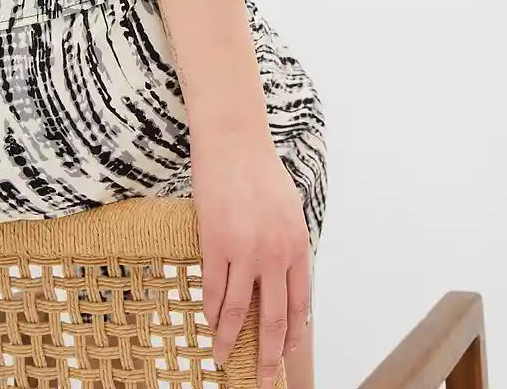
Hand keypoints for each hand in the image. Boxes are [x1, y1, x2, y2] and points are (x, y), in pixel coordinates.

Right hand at [191, 132, 310, 385]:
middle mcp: (275, 253)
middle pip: (272, 317)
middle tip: (261, 378)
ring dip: (227, 339)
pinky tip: (207, 321)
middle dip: (266, 354)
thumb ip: (287, 246)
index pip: (300, 304)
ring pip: (237, 311)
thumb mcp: (289, 210)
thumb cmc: (261, 171)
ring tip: (221, 357)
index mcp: (297, 245)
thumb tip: (283, 281)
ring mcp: (244, 250)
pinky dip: (209, 310)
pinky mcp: (215, 243)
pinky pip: (212, 289)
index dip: (292, 334)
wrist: (235, 141)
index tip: (285, 354)